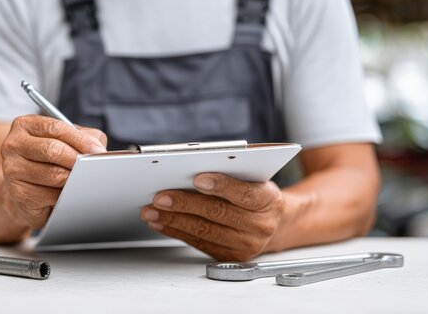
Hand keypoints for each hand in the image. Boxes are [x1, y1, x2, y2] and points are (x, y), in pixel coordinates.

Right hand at [1, 115, 106, 228]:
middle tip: (93, 168)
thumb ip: (84, 138)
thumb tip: (98, 150)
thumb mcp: (67, 142)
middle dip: (78, 160)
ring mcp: (12, 170)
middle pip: (53, 149)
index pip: (56, 128)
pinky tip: (65, 195)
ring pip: (54, 174)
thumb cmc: (51, 163)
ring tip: (79, 181)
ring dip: (73, 180)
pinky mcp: (18, 193)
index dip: (81, 140)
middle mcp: (13, 144)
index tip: (97, 151)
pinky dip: (64, 196)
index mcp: (25, 125)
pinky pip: (51, 195)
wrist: (27, 195)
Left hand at [140, 173, 284, 261]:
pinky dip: (175, 231)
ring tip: (151, 210)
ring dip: (173, 220)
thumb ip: (231, 175)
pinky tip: (160, 222)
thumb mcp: (255, 180)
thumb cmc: (258, 196)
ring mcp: (244, 245)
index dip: (221, 185)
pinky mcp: (228, 256)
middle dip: (185, 204)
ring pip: (203, 231)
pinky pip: (197, 243)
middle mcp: (258, 226)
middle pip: (217, 213)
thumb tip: (191, 170)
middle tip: (160, 196)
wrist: (275, 225)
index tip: (198, 178)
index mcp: (268, 201)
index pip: (244, 193)